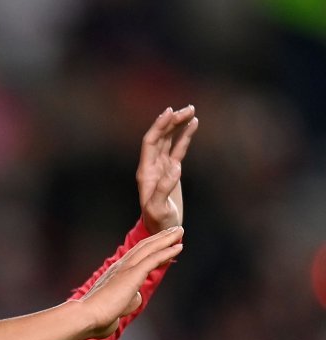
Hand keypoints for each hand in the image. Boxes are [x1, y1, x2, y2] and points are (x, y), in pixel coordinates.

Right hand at [81, 226, 183, 337]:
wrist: (86, 317)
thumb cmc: (96, 319)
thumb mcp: (114, 309)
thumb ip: (125, 301)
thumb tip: (134, 297)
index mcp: (114, 275)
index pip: (135, 257)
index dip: (149, 249)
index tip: (161, 243)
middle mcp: (119, 268)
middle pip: (143, 247)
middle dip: (159, 238)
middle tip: (174, 230)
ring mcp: (126, 269)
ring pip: (150, 249)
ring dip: (166, 238)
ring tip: (179, 231)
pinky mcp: (132, 274)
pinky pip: (153, 259)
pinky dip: (167, 251)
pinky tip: (179, 246)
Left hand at [138, 105, 197, 232]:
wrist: (163, 230)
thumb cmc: (158, 222)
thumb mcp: (159, 208)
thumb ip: (164, 188)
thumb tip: (175, 166)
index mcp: (146, 173)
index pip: (150, 143)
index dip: (159, 126)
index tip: (170, 112)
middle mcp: (152, 167)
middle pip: (160, 137)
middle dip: (171, 122)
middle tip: (187, 109)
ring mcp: (162, 168)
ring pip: (169, 140)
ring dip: (178, 125)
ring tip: (191, 111)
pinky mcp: (172, 171)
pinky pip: (178, 149)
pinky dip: (184, 136)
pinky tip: (193, 124)